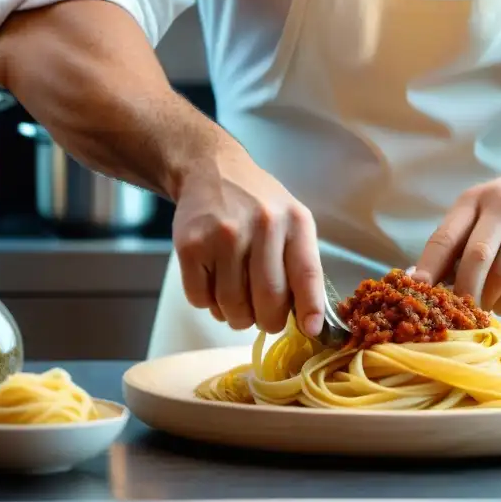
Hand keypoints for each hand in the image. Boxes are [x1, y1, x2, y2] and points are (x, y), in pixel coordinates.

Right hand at [171, 144, 324, 336]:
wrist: (211, 170)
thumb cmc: (258, 202)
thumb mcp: (292, 219)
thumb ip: (301, 262)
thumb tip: (310, 318)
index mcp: (295, 221)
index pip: (307, 273)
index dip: (310, 308)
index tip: (310, 331)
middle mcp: (262, 226)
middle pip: (269, 299)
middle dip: (268, 321)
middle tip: (265, 319)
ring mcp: (224, 235)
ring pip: (233, 305)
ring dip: (236, 317)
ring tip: (238, 302)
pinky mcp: (190, 245)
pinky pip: (200, 299)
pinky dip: (208, 304)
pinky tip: (214, 284)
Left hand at [411, 148, 500, 314]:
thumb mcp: (481, 206)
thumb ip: (454, 240)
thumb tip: (422, 282)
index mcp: (481, 197)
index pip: (447, 237)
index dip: (430, 268)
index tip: (420, 293)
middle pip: (481, 262)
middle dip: (468, 294)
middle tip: (466, 310)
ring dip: (500, 303)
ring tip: (495, 303)